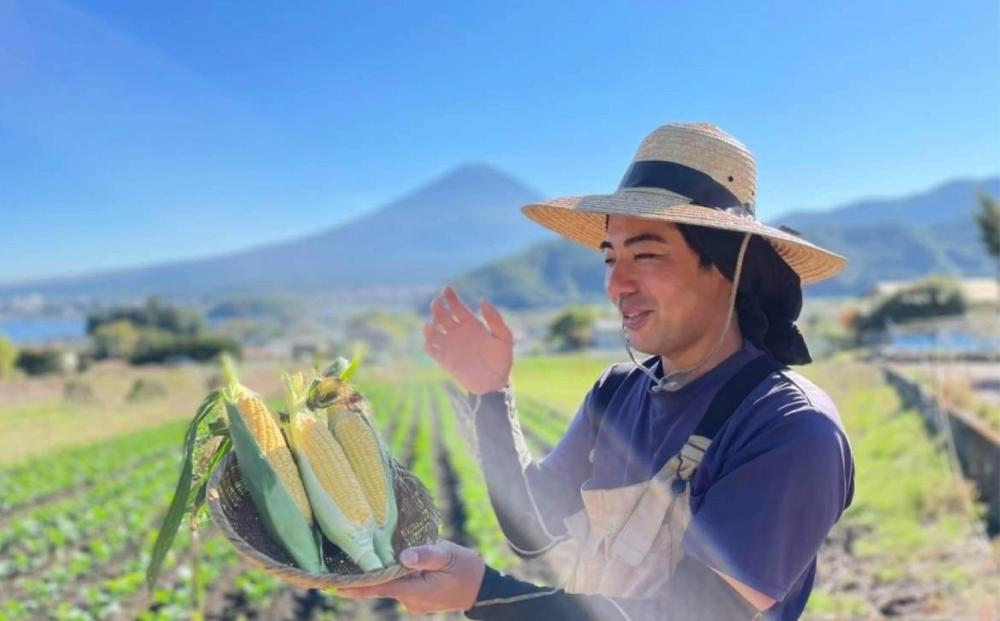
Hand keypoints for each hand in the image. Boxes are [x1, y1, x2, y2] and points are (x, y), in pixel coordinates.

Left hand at [336, 541, 486, 614]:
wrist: (482, 588)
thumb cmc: (466, 568)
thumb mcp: (449, 555)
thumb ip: (426, 555)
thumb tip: (403, 556)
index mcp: (415, 591)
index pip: (380, 587)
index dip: (357, 586)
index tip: (334, 585)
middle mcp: (410, 600)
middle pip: (382, 584)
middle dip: (368, 572)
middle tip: (345, 561)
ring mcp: (413, 602)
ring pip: (392, 583)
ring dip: (386, 570)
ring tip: (376, 551)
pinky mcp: (416, 598)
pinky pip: (401, 584)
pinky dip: (397, 573)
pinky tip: (397, 560)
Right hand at [423, 286, 512, 394]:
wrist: (493, 383)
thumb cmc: (501, 360)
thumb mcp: (504, 338)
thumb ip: (495, 320)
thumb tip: (483, 302)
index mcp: (471, 324)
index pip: (457, 307)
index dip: (451, 297)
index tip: (447, 289)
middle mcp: (458, 332)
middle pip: (442, 315)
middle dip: (437, 308)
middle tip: (436, 304)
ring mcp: (450, 345)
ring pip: (433, 331)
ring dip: (429, 326)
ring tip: (432, 326)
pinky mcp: (445, 359)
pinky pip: (431, 349)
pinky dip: (428, 343)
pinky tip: (430, 341)